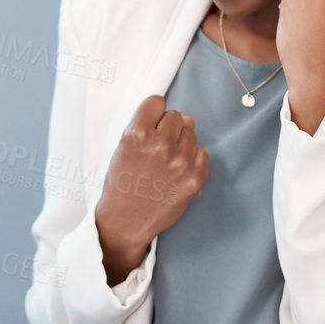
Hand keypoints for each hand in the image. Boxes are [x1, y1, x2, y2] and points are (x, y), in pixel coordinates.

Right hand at [93, 95, 207, 286]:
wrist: (125, 221)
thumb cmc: (122, 183)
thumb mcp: (124, 150)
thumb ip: (151, 127)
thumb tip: (188, 119)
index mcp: (136, 135)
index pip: (157, 102)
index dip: (154, 114)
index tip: (151, 126)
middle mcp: (159, 146)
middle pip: (176, 117)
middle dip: (168, 129)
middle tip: (157, 149)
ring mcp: (179, 163)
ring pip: (191, 134)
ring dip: (181, 145)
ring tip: (165, 163)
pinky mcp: (193, 179)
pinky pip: (203, 154)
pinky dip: (192, 161)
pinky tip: (177, 172)